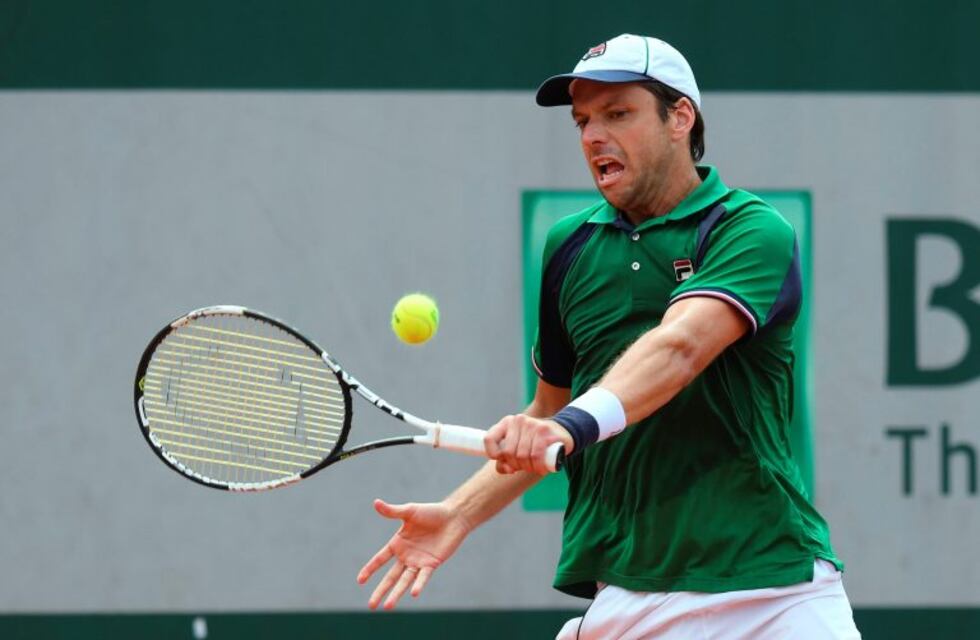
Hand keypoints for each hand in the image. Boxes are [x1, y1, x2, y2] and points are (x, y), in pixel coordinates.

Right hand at [357, 499, 472, 609]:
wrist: (453, 517)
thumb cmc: (431, 512)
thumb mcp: (409, 511)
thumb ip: (392, 511)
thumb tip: (375, 502)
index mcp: (398, 544)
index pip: (380, 559)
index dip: (370, 569)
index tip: (360, 581)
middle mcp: (406, 556)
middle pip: (390, 577)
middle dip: (380, 591)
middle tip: (371, 606)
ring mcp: (418, 562)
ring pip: (404, 581)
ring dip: (396, 593)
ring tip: (387, 607)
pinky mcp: (432, 564)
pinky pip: (423, 577)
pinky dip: (418, 584)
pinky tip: (413, 593)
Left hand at [484, 415, 573, 474]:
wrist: (563, 433)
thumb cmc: (537, 443)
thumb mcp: (519, 447)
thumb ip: (506, 460)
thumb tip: (506, 469)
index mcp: (508, 422)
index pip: (489, 439)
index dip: (494, 454)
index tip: (503, 460)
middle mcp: (518, 420)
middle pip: (509, 453)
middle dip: (517, 465)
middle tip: (526, 466)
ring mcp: (532, 425)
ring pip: (522, 456)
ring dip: (529, 467)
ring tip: (536, 466)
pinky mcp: (544, 432)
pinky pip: (535, 456)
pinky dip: (538, 467)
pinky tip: (542, 468)